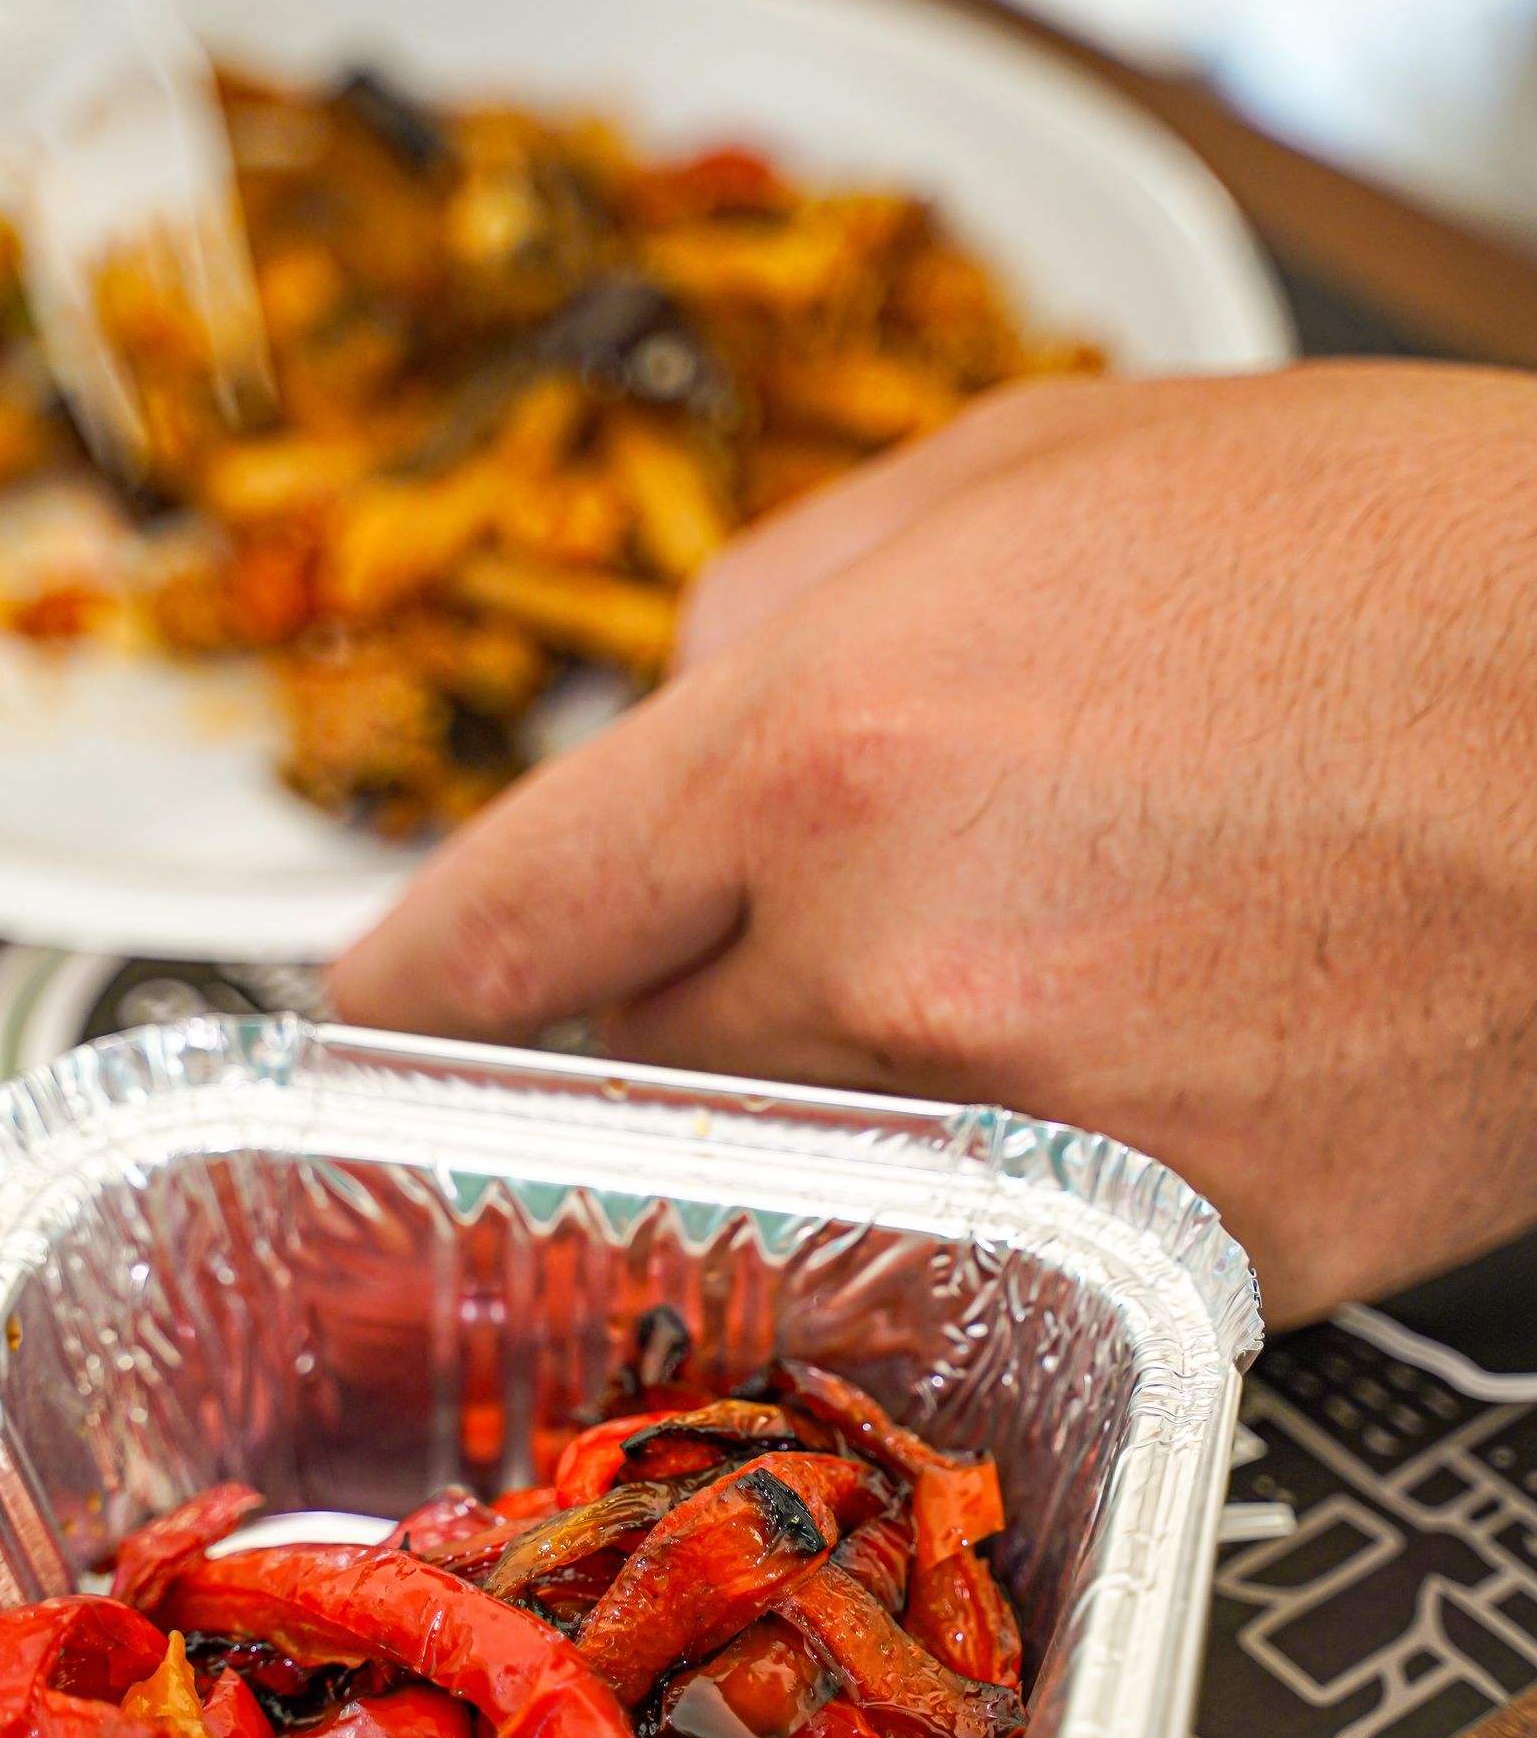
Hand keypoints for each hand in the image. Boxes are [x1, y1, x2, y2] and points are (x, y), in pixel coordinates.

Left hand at [330, 365, 1536, 1321]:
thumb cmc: (1381, 565)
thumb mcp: (1025, 476)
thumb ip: (771, 611)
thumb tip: (660, 729)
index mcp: (813, 750)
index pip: (482, 937)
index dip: (387, 997)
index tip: (356, 1031)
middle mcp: (889, 972)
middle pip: (616, 1084)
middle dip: (620, 1043)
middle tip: (697, 991)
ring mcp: (1029, 1141)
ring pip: (790, 1185)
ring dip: (805, 1114)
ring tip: (944, 1005)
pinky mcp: (1162, 1261)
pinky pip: (981, 1252)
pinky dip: (978, 1190)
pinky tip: (1082, 1078)